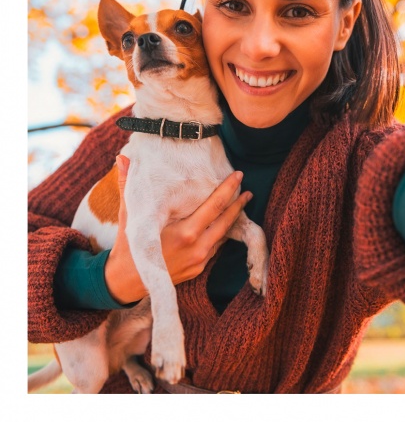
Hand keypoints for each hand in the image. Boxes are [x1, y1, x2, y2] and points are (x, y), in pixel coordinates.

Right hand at [103, 155, 251, 304]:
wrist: (126, 283)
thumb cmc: (128, 246)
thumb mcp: (129, 215)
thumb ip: (129, 185)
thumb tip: (122, 158)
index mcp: (184, 233)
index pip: (214, 206)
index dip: (228, 189)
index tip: (238, 175)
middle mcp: (197, 247)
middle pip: (226, 221)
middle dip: (238, 203)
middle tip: (246, 187)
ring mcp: (200, 260)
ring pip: (223, 235)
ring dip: (233, 218)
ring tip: (241, 202)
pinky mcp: (199, 269)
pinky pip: (216, 247)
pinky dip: (222, 233)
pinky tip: (225, 222)